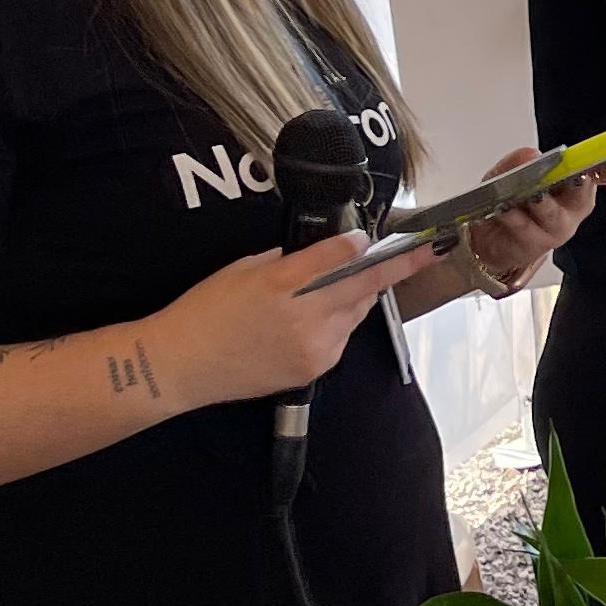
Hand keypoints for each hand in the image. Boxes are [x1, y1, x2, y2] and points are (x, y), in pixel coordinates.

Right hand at [148, 232, 431, 409]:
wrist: (182, 366)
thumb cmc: (205, 311)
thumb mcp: (242, 269)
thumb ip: (287, 262)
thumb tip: (323, 256)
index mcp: (281, 284)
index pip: (337, 257)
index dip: (363, 245)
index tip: (380, 236)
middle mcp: (305, 316)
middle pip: (365, 287)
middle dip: (399, 267)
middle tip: (424, 253)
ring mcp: (314, 346)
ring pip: (358, 313)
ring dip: (358, 297)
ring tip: (336, 290)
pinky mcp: (315, 369)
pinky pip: (342, 338)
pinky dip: (339, 324)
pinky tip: (314, 322)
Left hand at [462, 144, 605, 292]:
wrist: (493, 239)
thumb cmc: (512, 201)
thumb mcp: (509, 173)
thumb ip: (519, 161)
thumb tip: (530, 155)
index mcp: (577, 181)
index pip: (605, 169)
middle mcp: (574, 204)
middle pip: (583, 191)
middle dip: (579, 182)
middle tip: (575, 174)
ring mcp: (558, 226)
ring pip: (554, 214)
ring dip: (543, 203)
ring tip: (533, 196)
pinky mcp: (537, 244)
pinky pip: (527, 228)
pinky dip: (515, 217)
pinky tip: (505, 209)